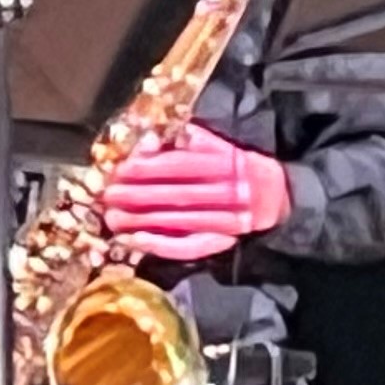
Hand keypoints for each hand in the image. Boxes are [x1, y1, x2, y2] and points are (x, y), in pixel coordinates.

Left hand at [97, 123, 291, 262]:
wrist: (276, 197)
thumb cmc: (238, 166)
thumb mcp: (221, 144)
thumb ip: (189, 139)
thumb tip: (151, 138)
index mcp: (225, 163)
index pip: (180, 166)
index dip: (148, 169)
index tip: (120, 170)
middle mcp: (225, 192)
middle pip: (176, 195)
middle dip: (138, 196)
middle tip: (108, 196)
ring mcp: (223, 220)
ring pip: (178, 221)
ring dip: (142, 221)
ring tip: (113, 218)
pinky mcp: (220, 242)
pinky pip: (188, 246)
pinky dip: (161, 245)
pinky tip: (136, 240)